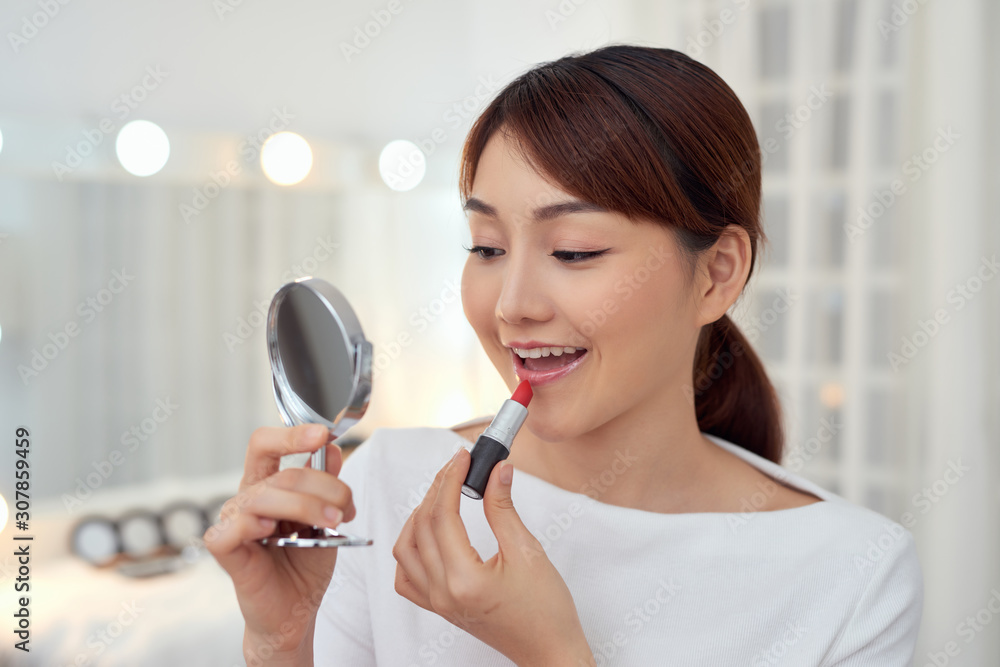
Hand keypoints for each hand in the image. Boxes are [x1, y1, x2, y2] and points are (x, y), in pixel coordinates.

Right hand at [203, 424, 356, 661]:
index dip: (290, 434)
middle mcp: (248, 497)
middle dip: (323, 487)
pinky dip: (251, 524)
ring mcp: (235, 523)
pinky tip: (271, 530)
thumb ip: (327, 485)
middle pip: (282, 474)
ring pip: (265, 497)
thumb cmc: (305, 564)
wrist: (296, 611)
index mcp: (269, 484)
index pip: (266, 444)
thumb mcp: (326, 518)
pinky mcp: (226, 551)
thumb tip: (332, 449)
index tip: (321, 433)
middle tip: (344, 510)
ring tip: (330, 523)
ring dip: (306, 506)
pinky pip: (230, 530)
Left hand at [392, 447, 590, 665]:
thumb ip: (503, 507)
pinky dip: (410, 549)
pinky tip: (428, 533)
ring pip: (406, 548)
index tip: (462, 458)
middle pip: (422, 526)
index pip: (442, 516)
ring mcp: (437, 602)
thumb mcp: (528, 551)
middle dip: (438, 489)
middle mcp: (443, 593)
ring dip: (419, 515)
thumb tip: (496, 471)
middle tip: (457, 467)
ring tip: (443, 494)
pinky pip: (407, 576)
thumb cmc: (546, 611)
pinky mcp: (439, 607)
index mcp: (464, 580)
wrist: (549, 649)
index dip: (450, 479)